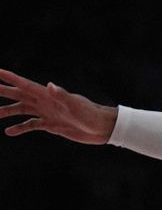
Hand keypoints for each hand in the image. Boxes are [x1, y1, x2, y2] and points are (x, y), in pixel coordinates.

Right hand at [0, 70, 116, 142]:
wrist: (103, 128)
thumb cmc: (91, 114)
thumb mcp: (76, 106)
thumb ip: (62, 95)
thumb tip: (50, 85)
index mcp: (47, 95)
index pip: (24, 84)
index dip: (9, 77)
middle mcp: (44, 102)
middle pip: (18, 95)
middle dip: (2, 91)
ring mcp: (47, 113)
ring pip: (21, 110)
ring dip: (7, 112)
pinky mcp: (51, 124)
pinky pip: (31, 125)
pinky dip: (20, 128)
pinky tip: (9, 131)